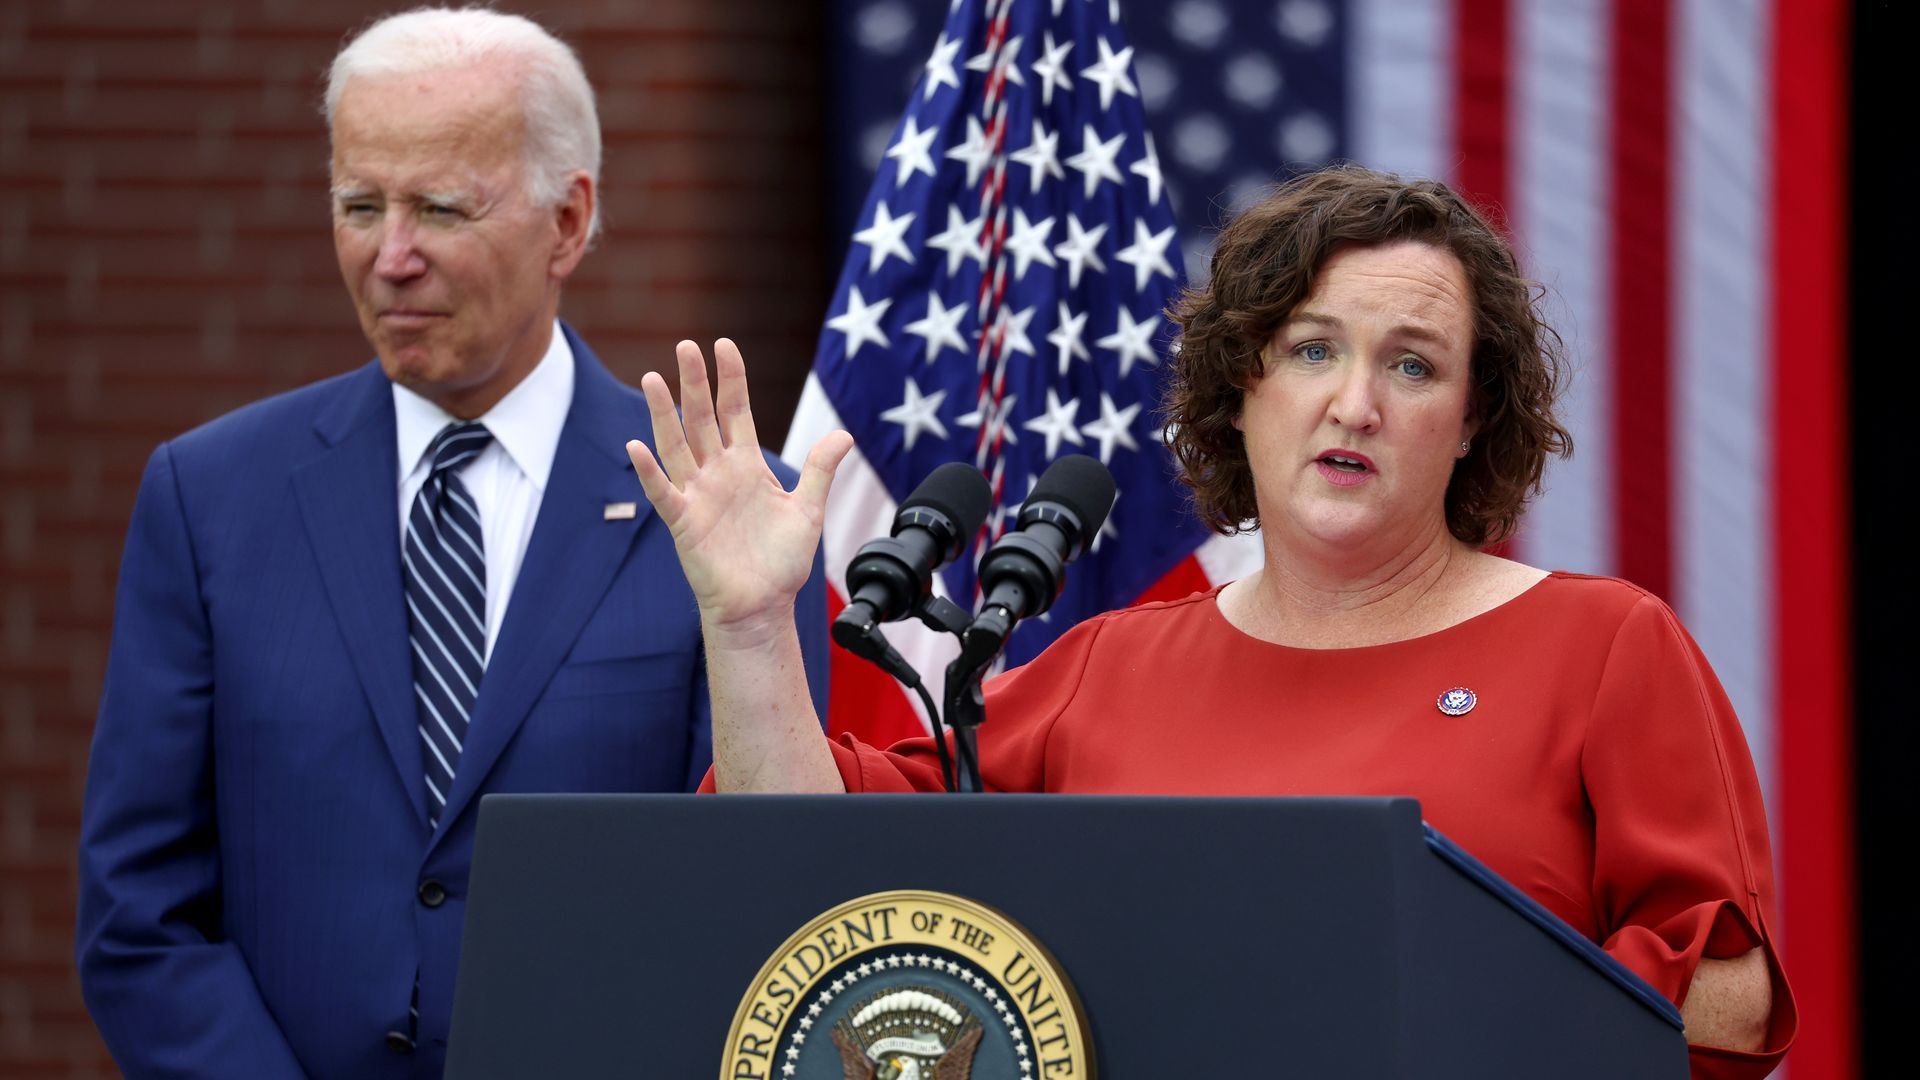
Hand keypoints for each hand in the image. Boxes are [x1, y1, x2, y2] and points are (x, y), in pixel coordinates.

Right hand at [627, 339, 852, 640]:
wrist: (762, 606)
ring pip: (677, 446)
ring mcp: (698, 496)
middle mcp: (719, 474)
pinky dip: (649, 471)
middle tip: (685, 346)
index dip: (731, 380)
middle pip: (702, 419)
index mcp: (747, 466)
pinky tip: (636, 446)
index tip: (724, 345)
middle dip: (695, 382)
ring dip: (663, 414)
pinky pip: (663, 493)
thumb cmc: (780, 563)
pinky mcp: (684, 523)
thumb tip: (843, 435)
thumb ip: (820, 471)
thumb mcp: (808, 511)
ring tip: (652, 378)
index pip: (736, 412)